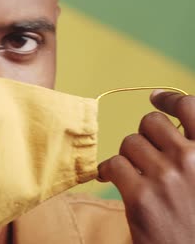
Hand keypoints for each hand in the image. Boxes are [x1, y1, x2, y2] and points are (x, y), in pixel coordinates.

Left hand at [98, 91, 194, 243]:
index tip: (156, 98)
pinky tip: (114, 180)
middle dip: (144, 135)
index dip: (170, 100)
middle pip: (151, 122)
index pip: (192, 107)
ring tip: (133, 172)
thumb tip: (176, 128)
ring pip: (129, 142)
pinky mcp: (140, 196)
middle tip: (144, 153)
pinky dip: (109, 171)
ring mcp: (166, 177)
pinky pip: (113, 164)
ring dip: (127, 155)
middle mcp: (193, 159)